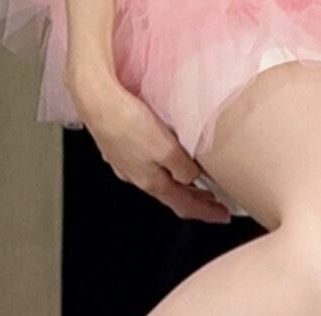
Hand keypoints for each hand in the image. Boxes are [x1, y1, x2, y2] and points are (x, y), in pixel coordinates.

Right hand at [68, 72, 231, 223]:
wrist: (98, 103)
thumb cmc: (129, 123)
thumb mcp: (167, 149)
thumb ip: (182, 167)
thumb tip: (193, 179)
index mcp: (151, 181)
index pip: (184, 205)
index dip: (205, 212)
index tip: (222, 216)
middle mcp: (137, 176)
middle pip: (172, 195)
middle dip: (195, 201)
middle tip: (215, 203)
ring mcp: (127, 162)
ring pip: (159, 180)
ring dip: (181, 184)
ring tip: (198, 183)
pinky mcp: (122, 146)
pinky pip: (149, 164)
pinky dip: (165, 168)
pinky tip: (170, 158)